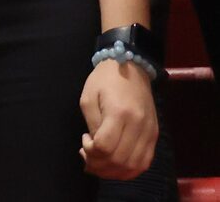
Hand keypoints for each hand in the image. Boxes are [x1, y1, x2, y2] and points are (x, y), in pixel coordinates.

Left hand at [79, 57, 156, 179]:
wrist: (132, 68)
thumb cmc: (104, 80)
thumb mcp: (89, 98)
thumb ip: (92, 125)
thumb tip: (95, 148)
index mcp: (119, 113)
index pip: (105, 146)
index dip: (91, 150)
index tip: (84, 139)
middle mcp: (138, 126)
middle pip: (120, 159)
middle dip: (99, 165)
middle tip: (87, 157)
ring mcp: (149, 132)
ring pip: (134, 166)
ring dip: (114, 171)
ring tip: (100, 163)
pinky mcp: (154, 135)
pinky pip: (145, 162)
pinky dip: (130, 169)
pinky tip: (116, 164)